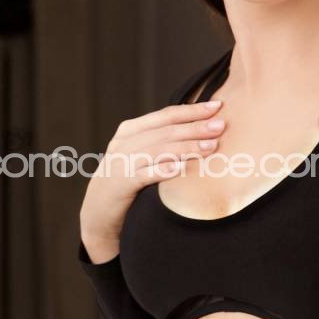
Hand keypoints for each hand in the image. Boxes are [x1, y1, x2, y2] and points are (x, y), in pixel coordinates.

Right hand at [79, 97, 224, 261]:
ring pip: (158, 150)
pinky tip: (183, 167)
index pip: (166, 115)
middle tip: (221, 126)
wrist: (98, 212)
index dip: (192, 110)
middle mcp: (125, 143)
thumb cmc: (128, 181)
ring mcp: (121, 162)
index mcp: (131, 130)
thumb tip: (202, 130)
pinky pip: (146, 174)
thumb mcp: (140, 155)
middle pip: (165, 131)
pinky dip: (165, 170)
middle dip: (195, 127)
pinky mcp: (120, 184)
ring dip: (186, 147)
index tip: (217, 106)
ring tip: (211, 146)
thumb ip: (161, 141)